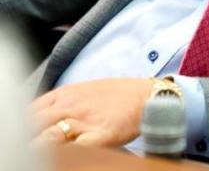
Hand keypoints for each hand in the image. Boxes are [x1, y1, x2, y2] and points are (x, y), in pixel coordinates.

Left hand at [32, 78, 153, 146]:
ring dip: (41, 148)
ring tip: (40, 156)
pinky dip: (66, 154)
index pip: (30, 111)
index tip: (24, 136)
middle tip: (30, 149)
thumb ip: (63, 100)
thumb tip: (43, 113)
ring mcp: (84, 121)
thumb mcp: (86, 88)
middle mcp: (71, 106)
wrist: (149, 96)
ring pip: (49, 138)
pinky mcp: (100, 135)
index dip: (23, 125)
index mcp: (65, 94)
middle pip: (34, 125)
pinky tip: (65, 156)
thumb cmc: (120, 94)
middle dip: (27, 139)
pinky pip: (76, 148)